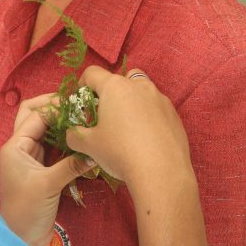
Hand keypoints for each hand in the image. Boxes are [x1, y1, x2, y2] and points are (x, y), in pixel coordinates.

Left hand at [0, 95, 94, 245]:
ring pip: (46, 130)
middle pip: (35, 116)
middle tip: (78, 105)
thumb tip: (94, 152)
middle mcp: (21, 147)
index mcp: (15, 146)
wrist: (22, 238)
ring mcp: (32, 157)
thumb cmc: (26, 210)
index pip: (35, 115)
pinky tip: (82, 139)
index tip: (78, 103)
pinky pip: (55, 146)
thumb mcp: (48, 185)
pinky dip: (66, 140)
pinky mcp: (43, 168)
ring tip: (84, 118)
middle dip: (54, 108)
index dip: (55, 106)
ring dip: (62, 124)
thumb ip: (70, 166)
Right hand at [66, 66, 192, 185]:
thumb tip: (71, 133)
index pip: (92, 73)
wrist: (161, 172)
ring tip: (128, 128)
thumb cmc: (120, 152)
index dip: (82, 85)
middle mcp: (138, 86)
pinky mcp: (174, 114)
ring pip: (141, 92)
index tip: (82, 101)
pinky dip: (149, 117)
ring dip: (132, 103)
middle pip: (120, 79)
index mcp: (114, 87)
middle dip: (111, 93)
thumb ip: (75, 135)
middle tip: (106, 115)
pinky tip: (146, 139)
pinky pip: (156, 108)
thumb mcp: (89, 145)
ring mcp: (159, 98)